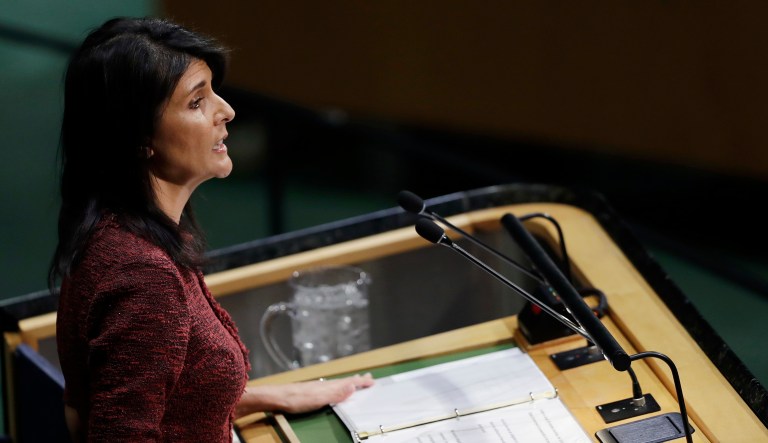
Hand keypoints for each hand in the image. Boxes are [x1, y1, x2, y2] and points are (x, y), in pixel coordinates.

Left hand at [236, 373, 373, 416]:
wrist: (278, 397)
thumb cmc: (296, 399)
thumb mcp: (319, 399)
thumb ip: (336, 393)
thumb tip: (352, 387)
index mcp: (330, 387)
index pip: (350, 383)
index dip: (361, 382)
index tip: (372, 381)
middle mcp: (325, 385)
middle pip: (345, 381)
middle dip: (357, 380)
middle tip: (368, 377)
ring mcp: (319, 387)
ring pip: (338, 383)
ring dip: (349, 382)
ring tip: (354, 381)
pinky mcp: (312, 391)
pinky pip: (331, 387)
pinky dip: (339, 386)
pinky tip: (334, 389)